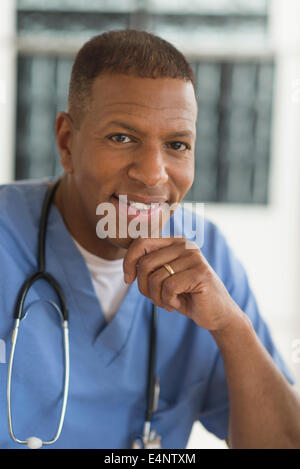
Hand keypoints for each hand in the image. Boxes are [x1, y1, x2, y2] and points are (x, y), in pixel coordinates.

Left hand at [123, 237, 242, 330]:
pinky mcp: (200, 273)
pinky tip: (177, 304)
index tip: (128, 280)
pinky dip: (168, 301)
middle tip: (155, 298)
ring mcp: (194, 258)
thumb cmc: (187, 296)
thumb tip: (128, 265)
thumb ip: (150, 267)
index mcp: (175, 242)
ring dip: (157, 298)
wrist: (217, 314)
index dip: (128, 262)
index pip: (141, 242)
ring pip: (155, 278)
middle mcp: (185, 246)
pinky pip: (169, 288)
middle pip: (145, 263)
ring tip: (168, 302)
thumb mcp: (165, 278)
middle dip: (143, 287)